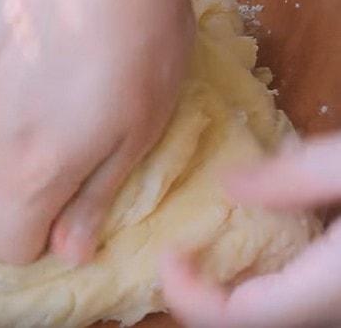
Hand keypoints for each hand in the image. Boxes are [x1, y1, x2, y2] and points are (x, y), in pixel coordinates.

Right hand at [0, 0, 196, 264]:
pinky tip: (17, 70)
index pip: (2, 245)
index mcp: (29, 176)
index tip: (60, 209)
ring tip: (37, 106)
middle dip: (15, 196)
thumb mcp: (135, 135)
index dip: (33, 239)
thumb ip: (92, 199)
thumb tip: (69, 253)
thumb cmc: (138, 51)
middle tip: (57, 152)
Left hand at [162, 134, 340, 326]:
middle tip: (175, 250)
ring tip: (200, 248)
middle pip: (245, 319)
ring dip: (225, 289)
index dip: (189, 294)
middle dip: (199, 293)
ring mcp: (335, 304)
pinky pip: (285, 302)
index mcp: (328, 285)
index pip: (239, 316)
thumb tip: (226, 182)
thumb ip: (293, 177)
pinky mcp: (337, 290)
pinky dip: (254, 282)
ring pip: (265, 314)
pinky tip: (247, 244)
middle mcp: (331, 308)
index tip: (167, 252)